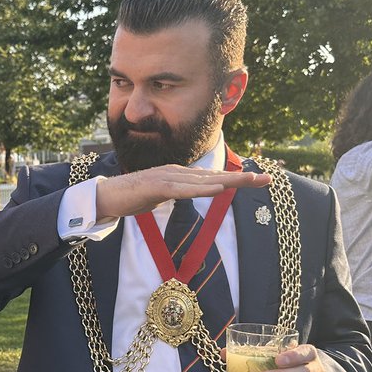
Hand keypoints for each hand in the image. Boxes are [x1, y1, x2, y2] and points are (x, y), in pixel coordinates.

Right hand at [95, 165, 270, 219]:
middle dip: (241, 178)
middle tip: (267, 179)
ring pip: (203, 181)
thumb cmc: (130, 198)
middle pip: (214, 176)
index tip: (257, 181)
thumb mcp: (159, 198)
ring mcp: (167, 178)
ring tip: (250, 182)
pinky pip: (183, 189)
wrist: (104, 197)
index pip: (211, 178)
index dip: (235, 179)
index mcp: (178, 176)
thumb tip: (186, 195)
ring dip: (229, 181)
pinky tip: (218, 189)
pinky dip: (202, 189)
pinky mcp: (157, 187)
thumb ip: (174, 194)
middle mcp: (176, 172)